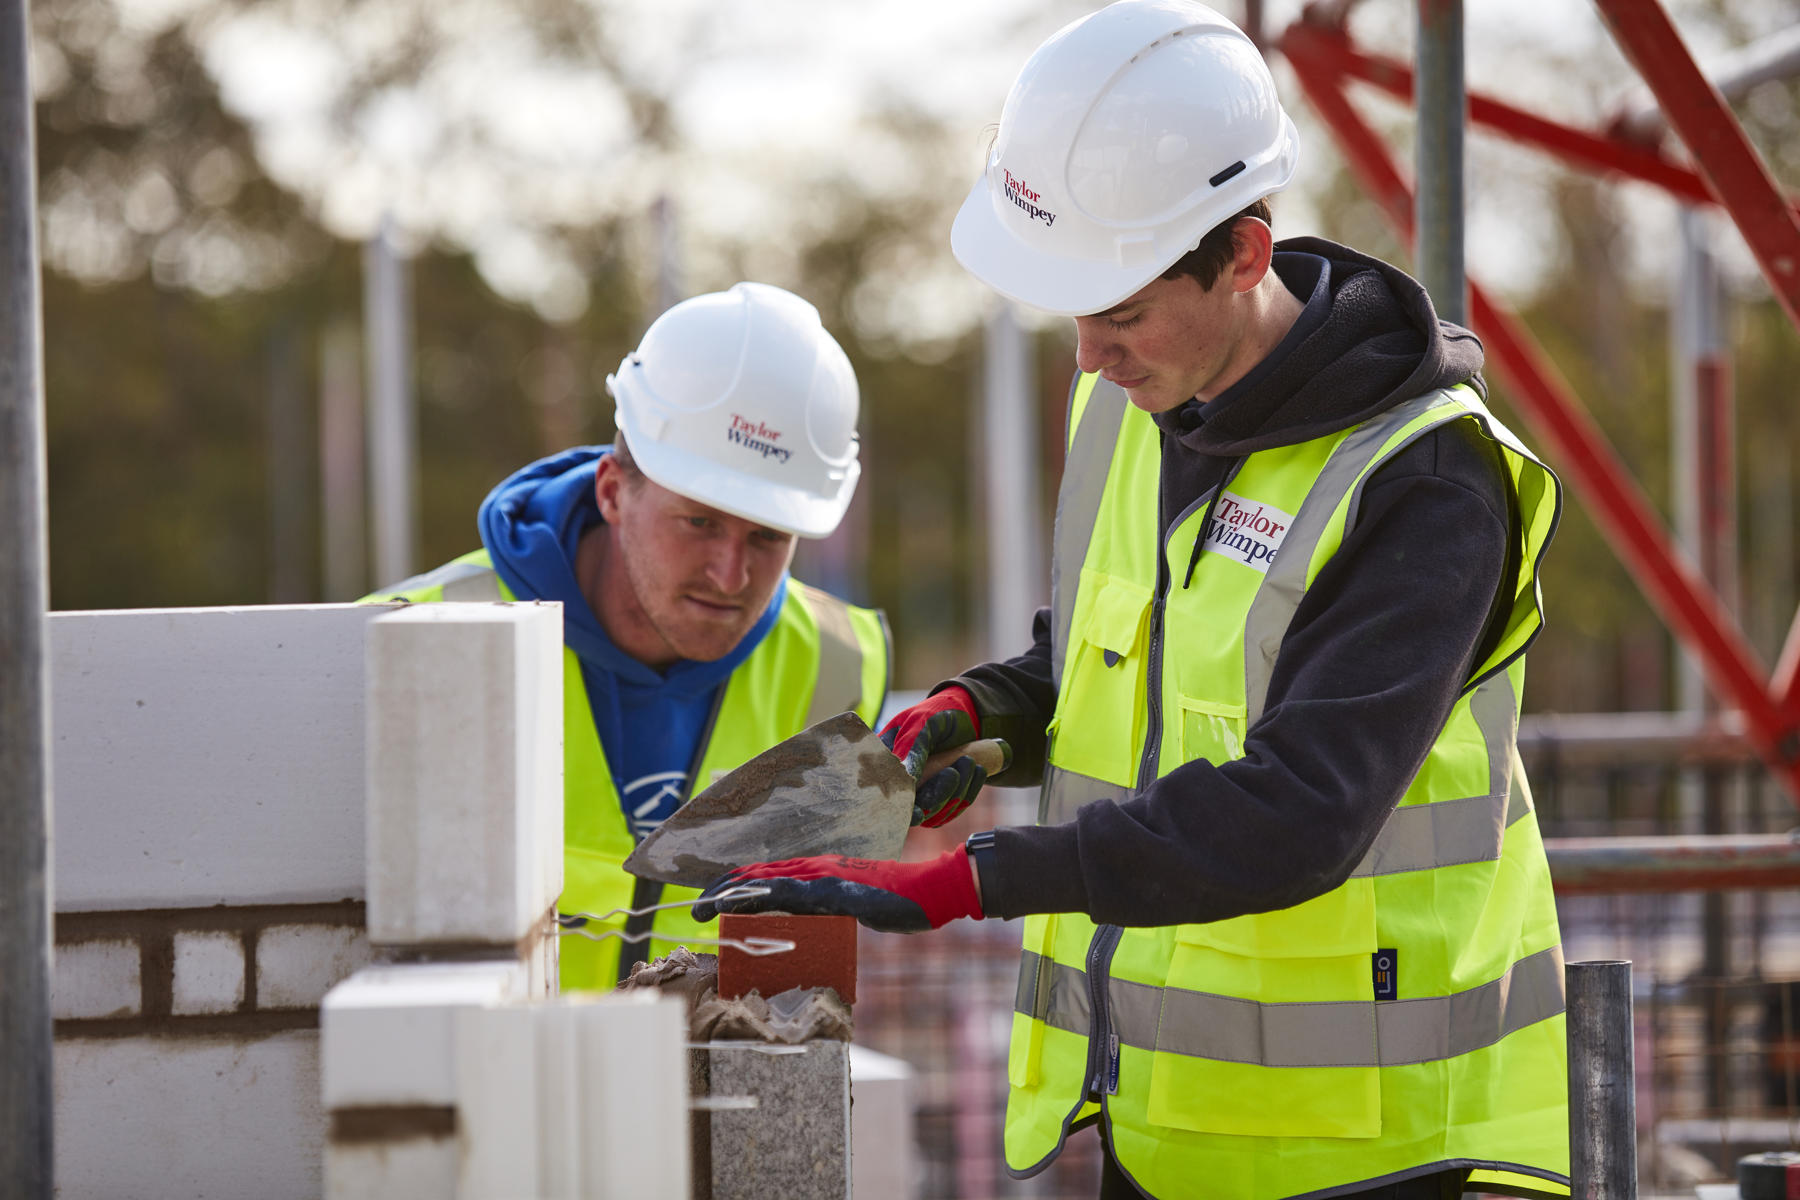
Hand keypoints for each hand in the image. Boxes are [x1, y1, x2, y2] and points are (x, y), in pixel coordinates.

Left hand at [691, 846, 983, 933]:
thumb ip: (832, 907)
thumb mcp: (856, 905)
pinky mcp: (831, 889)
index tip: (711, 899)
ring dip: (729, 894)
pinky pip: (787, 892)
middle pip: (758, 874)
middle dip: (722, 889)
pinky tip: (737, 904)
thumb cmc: (899, 900)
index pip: (768, 874)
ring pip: (765, 880)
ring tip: (702, 907)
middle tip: (695, 907)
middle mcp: (815, 867)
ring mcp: (822, 876)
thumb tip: (814, 920)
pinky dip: (757, 896)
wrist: (930, 890)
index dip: (736, 884)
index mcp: (818, 870)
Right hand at [879, 688, 1005, 826]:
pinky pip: (954, 809)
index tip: (918, 814)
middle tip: (955, 771)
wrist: (964, 715)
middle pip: (915, 809)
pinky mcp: (942, 798)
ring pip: (937, 812)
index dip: (901, 809)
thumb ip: (912, 748)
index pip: (887, 793)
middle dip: (940, 794)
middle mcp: (900, 782)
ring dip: (958, 791)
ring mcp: (922, 793)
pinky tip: (978, 771)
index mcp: (885, 762)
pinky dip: (969, 793)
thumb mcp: (922, 723)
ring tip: (970, 762)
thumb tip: (908, 777)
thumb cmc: (936, 712)